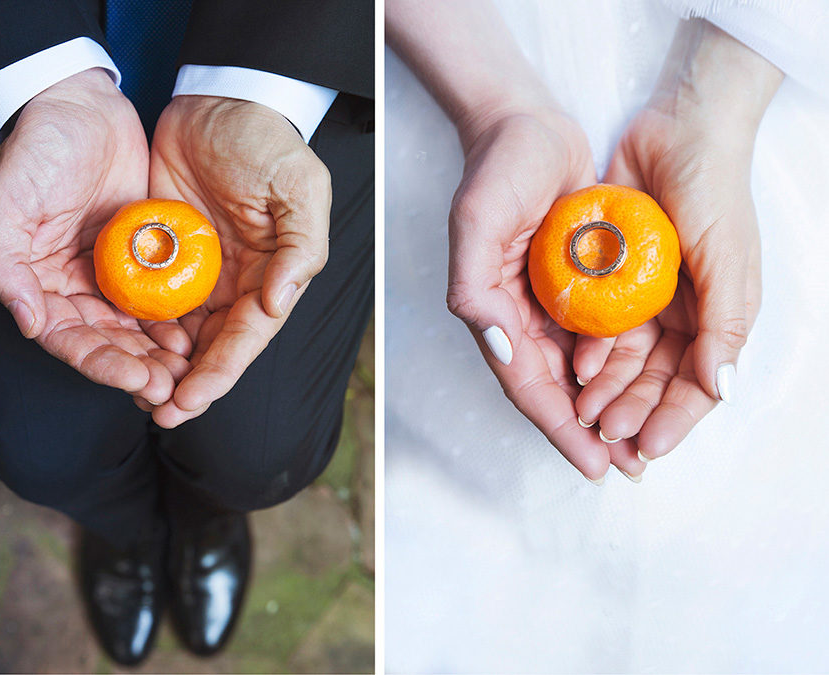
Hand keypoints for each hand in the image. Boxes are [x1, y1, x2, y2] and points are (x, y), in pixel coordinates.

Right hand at [0, 68, 188, 403]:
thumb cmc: (37, 150)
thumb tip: (28, 324)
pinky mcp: (145, 258)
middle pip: (109, 344)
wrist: (82, 107)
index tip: (137, 379)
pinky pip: (162, 297)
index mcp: (38, 285)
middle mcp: (75, 289)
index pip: (70, 340)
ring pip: (138, 329)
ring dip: (161, 355)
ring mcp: (112, 275)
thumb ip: (5, 264)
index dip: (102, 365)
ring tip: (190, 373)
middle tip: (172, 388)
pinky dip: (177, 320)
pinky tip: (198, 336)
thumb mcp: (7, 201)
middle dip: (139, 370)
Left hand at [147, 96, 330, 427]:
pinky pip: (148, 299)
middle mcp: (234, 284)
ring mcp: (196, 272)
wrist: (218, 101)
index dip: (221, 372)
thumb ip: (301, 245)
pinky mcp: (161, 254)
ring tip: (136, 396)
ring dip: (161, 368)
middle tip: (159, 414)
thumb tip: (279, 302)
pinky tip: (119, 349)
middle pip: (212, 348)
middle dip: (189, 385)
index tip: (191, 400)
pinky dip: (138, 329)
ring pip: (180, 335)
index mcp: (269, 276)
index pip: (247, 336)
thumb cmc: (267, 142)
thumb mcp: (299, 187)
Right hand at [446, 109, 640, 481]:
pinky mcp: (576, 286)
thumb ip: (473, 284)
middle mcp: (520, 318)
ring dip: (605, 409)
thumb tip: (496, 345)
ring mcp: (549, 303)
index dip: (558, 428)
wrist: (525, 126)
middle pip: (555, 390)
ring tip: (639, 444)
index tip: (594, 464)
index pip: (526, 383)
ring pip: (578, 372)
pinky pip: (598, 336)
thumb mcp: (477, 219)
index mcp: (492, 312)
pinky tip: (642, 388)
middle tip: (627, 469)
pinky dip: (617, 368)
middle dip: (587, 433)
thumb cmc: (499, 167)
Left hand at [575, 20, 782, 460]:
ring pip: (624, 363)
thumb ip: (724, 326)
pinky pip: (598, 327)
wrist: (677, 132)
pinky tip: (575, 367)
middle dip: (633, 411)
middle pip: (655, 382)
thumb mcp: (727, 261)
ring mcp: (645, 300)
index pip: (696, 386)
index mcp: (716, 320)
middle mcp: (681, 317)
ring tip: (585, 412)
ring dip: (606, 390)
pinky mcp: (611, 279)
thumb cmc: (715, 193)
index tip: (647, 446)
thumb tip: (720, 390)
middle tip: (606, 435)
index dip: (673, 420)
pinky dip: (589, 350)